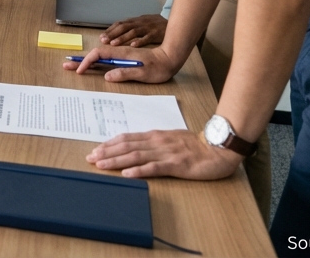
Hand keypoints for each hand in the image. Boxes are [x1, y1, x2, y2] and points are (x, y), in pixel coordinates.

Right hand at [62, 43, 181, 83]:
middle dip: (81, 60)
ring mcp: (121, 56)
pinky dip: (96, 63)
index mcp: (122, 54)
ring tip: (73, 65)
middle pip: (96, 54)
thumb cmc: (159, 67)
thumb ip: (125, 73)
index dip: (87, 61)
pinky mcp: (124, 59)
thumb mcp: (143, 72)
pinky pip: (106, 60)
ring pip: (100, 57)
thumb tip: (107, 76)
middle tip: (66, 64)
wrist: (170, 59)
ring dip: (86, 61)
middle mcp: (119, 53)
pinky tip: (92, 66)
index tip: (81, 71)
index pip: (99, 54)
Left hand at [87, 129, 241, 179]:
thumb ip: (154, 142)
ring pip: (136, 156)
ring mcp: (166, 153)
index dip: (109, 144)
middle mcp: (157, 142)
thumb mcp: (171, 139)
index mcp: (155, 136)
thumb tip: (135, 146)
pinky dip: (139, 170)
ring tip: (101, 165)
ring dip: (116, 161)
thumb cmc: (196, 145)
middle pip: (127, 146)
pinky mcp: (176, 165)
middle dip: (107, 152)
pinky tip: (127, 174)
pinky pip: (154, 167)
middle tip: (91, 158)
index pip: (127, 138)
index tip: (95, 150)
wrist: (218, 148)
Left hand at [101, 14, 166, 46]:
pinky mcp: (156, 33)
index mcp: (135, 21)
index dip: (110, 30)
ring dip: (122, 38)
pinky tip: (133, 46)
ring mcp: (148, 28)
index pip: (120, 24)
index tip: (101, 37)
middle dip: (113, 34)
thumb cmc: (154, 25)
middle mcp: (139, 23)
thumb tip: (115, 34)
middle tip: (103, 41)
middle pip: (124, 27)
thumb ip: (130, 28)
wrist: (172, 22)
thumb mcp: (141, 24)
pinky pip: (147, 37)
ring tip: (113, 44)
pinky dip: (140, 41)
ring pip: (133, 32)